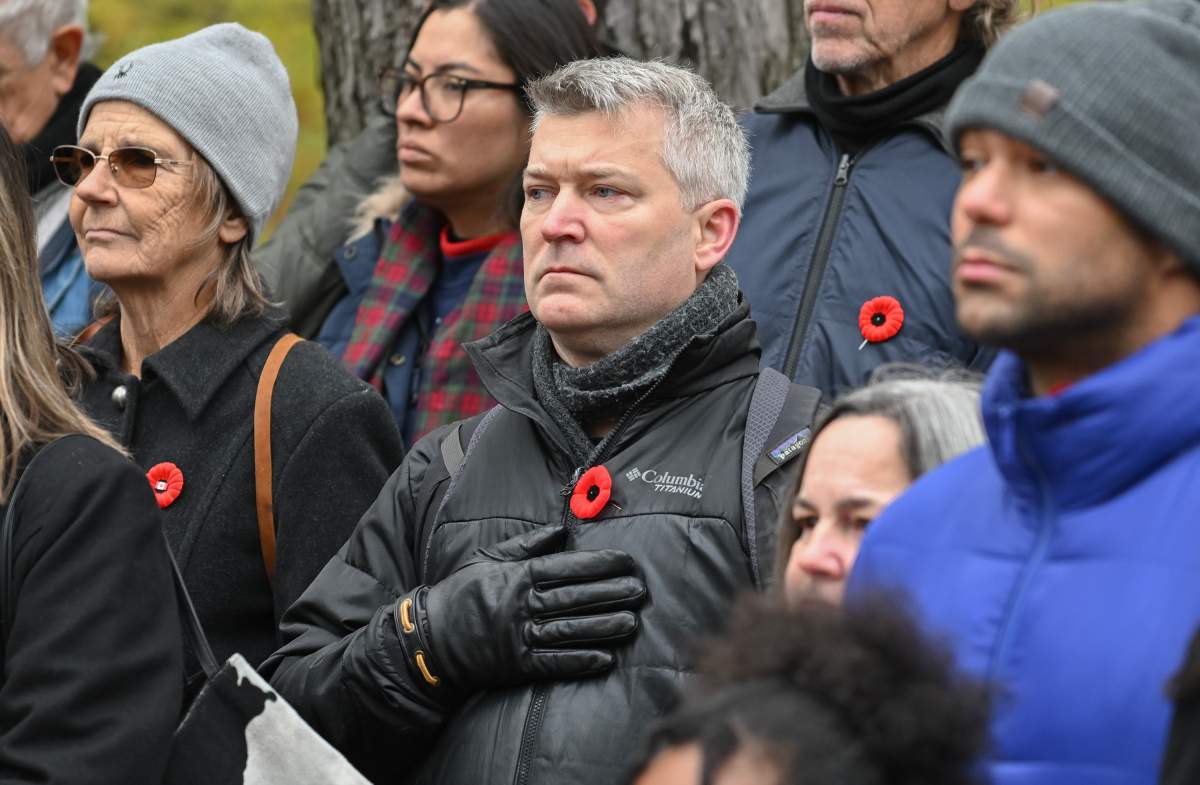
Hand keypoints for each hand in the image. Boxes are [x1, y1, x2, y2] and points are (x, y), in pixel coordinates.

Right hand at [393, 526, 644, 692]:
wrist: (430, 638)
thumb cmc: (461, 593)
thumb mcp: (488, 558)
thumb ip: (525, 545)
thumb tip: (560, 532)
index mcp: (517, 576)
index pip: (566, 567)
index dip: (599, 564)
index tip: (626, 562)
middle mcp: (521, 605)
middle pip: (574, 597)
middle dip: (611, 593)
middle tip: (641, 590)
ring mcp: (520, 636)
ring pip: (570, 629)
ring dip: (604, 626)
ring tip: (632, 623)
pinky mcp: (517, 665)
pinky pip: (554, 662)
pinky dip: (581, 661)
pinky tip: (605, 659)